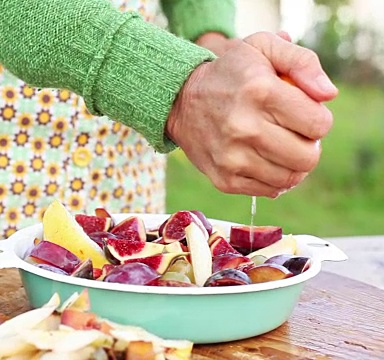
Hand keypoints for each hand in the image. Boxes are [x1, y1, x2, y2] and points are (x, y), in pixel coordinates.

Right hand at [166, 32, 337, 197]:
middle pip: (308, 157)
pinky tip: (264, 159)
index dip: (318, 119)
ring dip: (292, 164)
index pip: (319, 124)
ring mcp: (232, 157)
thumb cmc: (229, 73)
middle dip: (308, 145)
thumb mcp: (262, 47)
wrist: (180, 101)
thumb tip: (328, 95)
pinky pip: (270, 190)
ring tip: (279, 146)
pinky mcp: (224, 179)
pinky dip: (273, 178)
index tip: (302, 112)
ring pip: (291, 178)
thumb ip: (303, 62)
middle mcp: (244, 127)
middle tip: (293, 133)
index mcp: (259, 91)